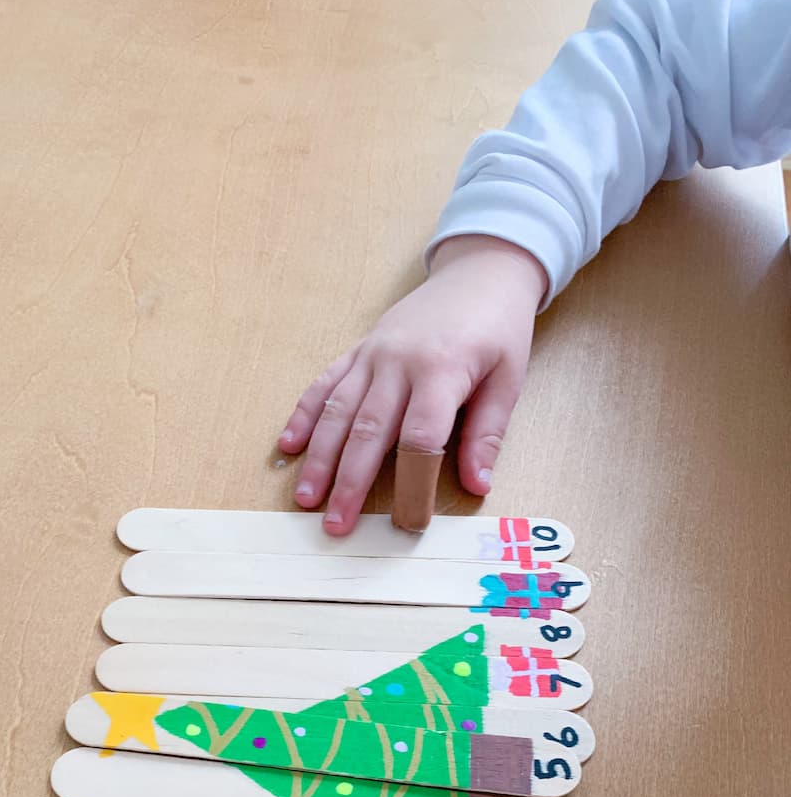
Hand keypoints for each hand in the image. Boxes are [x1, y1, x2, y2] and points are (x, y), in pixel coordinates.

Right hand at [278, 235, 546, 533]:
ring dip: (319, 458)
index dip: (413, 484)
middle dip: (350, 483)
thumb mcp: (509, 379)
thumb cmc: (498, 329)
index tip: (409, 521)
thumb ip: (487, 433)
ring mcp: (372, 355)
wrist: (479, 271)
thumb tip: (477, 485)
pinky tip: (288, 447)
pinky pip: (324, 385)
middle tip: (337, 525)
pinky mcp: (358, 350)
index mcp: (442, 371)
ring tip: (306, 499)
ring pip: (338, 412)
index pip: (420, 439)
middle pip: (368, 431)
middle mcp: (398, 362)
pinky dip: (304, 416)